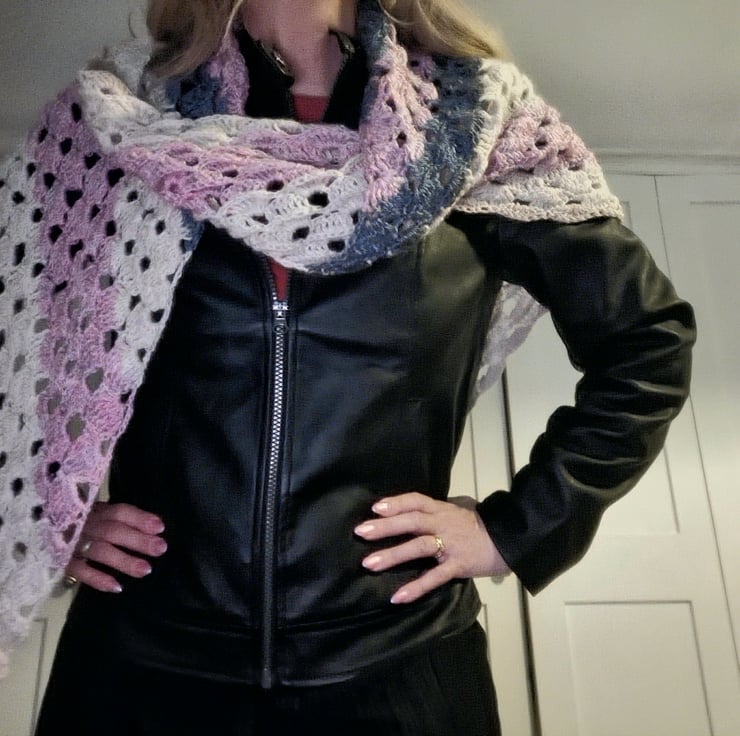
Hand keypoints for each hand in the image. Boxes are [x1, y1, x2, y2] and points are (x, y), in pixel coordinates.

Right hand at [64, 502, 167, 592]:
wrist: (40, 528)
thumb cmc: (80, 522)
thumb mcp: (97, 513)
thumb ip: (119, 519)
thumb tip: (153, 528)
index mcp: (96, 511)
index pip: (119, 512)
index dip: (139, 519)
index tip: (160, 527)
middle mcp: (85, 525)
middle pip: (113, 531)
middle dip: (138, 540)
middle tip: (160, 548)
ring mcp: (72, 544)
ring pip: (100, 551)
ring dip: (123, 560)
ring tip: (146, 570)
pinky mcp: (62, 562)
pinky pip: (80, 571)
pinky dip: (97, 579)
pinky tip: (117, 587)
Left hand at [354, 492, 510, 603]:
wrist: (509, 540)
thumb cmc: (480, 526)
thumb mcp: (457, 511)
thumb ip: (436, 512)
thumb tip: (413, 512)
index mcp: (442, 509)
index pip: (416, 500)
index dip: (396, 502)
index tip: (375, 507)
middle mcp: (443, 523)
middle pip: (411, 521)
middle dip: (385, 526)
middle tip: (361, 531)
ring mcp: (450, 545)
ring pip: (418, 546)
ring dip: (392, 555)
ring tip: (368, 563)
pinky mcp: (457, 566)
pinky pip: (434, 578)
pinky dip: (416, 587)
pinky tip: (397, 597)